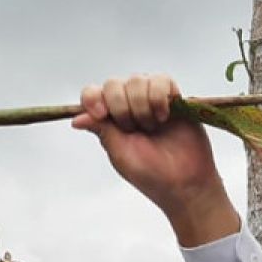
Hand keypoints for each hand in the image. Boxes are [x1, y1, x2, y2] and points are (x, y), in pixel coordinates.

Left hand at [72, 75, 239, 245]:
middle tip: (135, 129)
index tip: (101, 113)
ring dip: (142, 104)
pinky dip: (160, 96)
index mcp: (110, 121)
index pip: (93, 94)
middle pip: (113, 84)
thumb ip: (102, 131)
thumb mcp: (120, 154)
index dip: (93, 98)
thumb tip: (75, 119)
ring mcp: (150, 100)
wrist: (185, 182)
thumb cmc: (151, 174)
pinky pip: (162, 80)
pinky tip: (164, 116)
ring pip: (137, 80)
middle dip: (122, 106)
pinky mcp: (172, 98)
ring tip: (153, 126)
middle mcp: (128, 106)